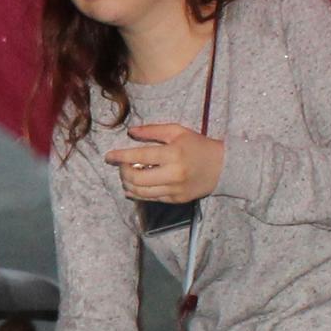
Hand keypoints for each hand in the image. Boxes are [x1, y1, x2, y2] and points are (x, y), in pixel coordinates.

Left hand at [105, 122, 224, 202]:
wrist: (222, 167)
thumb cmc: (197, 145)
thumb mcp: (177, 131)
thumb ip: (153, 130)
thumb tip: (130, 132)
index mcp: (173, 154)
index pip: (139, 156)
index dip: (120, 157)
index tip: (109, 156)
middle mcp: (173, 174)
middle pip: (137, 178)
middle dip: (123, 172)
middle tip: (120, 165)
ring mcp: (174, 190)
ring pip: (141, 192)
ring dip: (128, 184)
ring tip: (126, 175)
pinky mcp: (176, 200)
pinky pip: (151, 199)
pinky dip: (137, 194)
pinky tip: (131, 187)